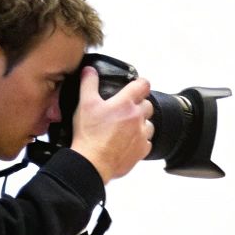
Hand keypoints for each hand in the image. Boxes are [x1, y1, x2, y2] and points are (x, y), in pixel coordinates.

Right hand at [68, 66, 152, 183]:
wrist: (92, 163)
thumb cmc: (89, 134)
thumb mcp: (85, 104)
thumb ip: (88, 84)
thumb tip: (89, 71)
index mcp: (125, 103)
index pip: (143, 85)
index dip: (140, 84)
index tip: (136, 87)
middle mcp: (137, 117)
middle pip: (148, 105)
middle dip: (139, 105)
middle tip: (126, 110)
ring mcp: (141, 135)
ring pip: (149, 125)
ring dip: (141, 124)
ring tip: (127, 128)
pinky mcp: (142, 151)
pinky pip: (146, 143)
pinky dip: (139, 142)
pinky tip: (127, 143)